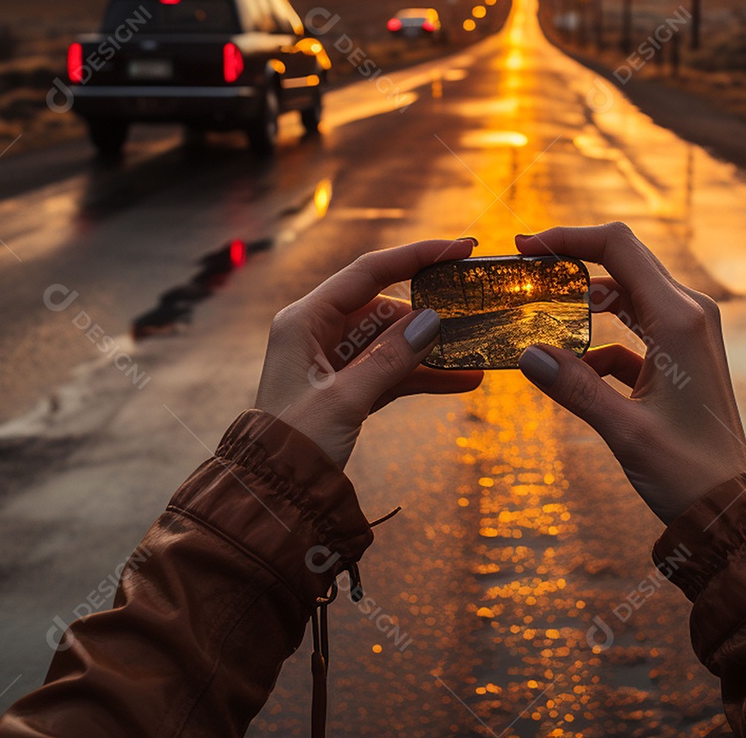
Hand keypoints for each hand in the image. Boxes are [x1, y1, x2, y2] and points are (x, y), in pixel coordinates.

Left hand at [255, 238, 482, 468]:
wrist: (270, 497)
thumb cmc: (291, 443)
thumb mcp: (344, 399)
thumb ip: (390, 358)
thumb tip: (432, 321)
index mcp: (304, 320)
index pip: (368, 272)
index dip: (416, 256)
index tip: (459, 248)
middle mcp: (317, 332)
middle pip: (384, 308)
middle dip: (428, 315)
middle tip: (471, 314)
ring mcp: (333, 360)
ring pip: (392, 341)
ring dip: (430, 351)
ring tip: (474, 355)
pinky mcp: (346, 388)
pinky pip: (391, 370)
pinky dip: (422, 375)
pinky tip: (461, 380)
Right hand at [516, 223, 745, 524]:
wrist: (732, 507)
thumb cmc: (689, 473)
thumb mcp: (625, 431)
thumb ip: (575, 388)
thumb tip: (527, 354)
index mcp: (679, 319)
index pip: (619, 248)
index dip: (570, 237)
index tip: (527, 244)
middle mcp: (688, 314)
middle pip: (623, 261)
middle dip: (572, 259)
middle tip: (525, 267)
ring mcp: (687, 332)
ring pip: (626, 293)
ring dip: (584, 300)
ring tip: (541, 313)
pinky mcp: (680, 354)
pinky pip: (632, 329)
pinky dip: (599, 340)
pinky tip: (575, 369)